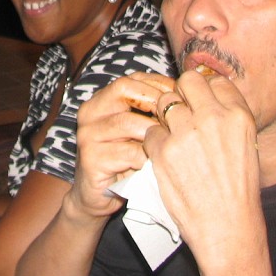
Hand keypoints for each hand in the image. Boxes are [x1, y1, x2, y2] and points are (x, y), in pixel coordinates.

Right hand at [68, 72, 174, 218]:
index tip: (183, 98)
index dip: (160, 85)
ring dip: (155, 133)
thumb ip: (152, 113)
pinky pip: (127, 153)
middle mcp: (90, 112)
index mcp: (102, 100)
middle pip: (124, 88)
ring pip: (127, 121)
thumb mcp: (139, 132)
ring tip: (172, 144)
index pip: (133, 79)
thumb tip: (188, 96)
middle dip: (156, 101)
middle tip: (177, 118)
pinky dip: (148, 159)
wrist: (97, 196)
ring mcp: (87, 135)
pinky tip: (160, 165)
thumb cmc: (126, 161)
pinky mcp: (91, 159)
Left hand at [142, 70, 267, 275]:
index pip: (215, 81)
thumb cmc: (238, 190)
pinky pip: (151, 131)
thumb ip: (227, 118)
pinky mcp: (163, 150)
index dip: (204, 90)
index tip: (198, 101)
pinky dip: (154, 142)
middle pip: (187, 81)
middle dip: (181, 93)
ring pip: (164, 102)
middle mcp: (213, 118)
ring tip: (172, 137)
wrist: (227, 227)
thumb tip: (208, 93)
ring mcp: (186, 133)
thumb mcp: (247, 146)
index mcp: (239, 116)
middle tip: (179, 112)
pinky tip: (164, 157)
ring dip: (164, 116)